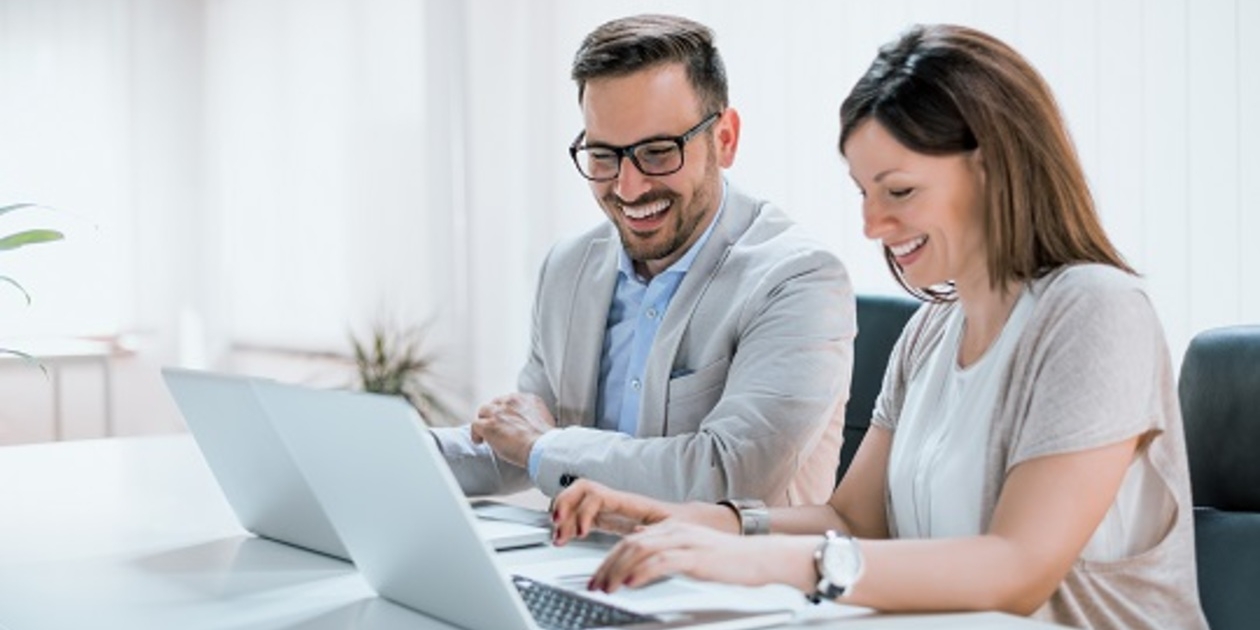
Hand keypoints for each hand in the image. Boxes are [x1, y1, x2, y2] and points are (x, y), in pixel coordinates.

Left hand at [469, 393, 555, 467]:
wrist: (542, 447)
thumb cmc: (546, 440)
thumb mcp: (546, 420)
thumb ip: (535, 417)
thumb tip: (530, 426)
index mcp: (528, 399)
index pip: (511, 400)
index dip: (507, 411)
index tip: (508, 420)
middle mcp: (512, 401)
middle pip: (496, 403)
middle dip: (495, 414)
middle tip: (496, 426)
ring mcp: (498, 412)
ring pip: (483, 410)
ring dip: (484, 421)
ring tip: (485, 433)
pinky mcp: (489, 425)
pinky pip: (475, 425)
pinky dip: (476, 434)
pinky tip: (479, 442)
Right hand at [551, 479, 674, 544]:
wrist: (691, 523)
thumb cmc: (682, 523)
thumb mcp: (671, 529)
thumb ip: (653, 532)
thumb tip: (637, 533)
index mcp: (629, 501)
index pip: (596, 495)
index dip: (583, 510)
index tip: (580, 532)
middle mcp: (616, 501)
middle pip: (580, 489)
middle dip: (564, 504)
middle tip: (558, 527)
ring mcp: (610, 509)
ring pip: (577, 500)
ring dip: (563, 515)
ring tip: (558, 537)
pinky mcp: (608, 519)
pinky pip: (581, 515)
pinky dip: (568, 524)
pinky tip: (566, 537)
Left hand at [588, 521, 816, 593]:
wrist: (759, 557)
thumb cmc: (728, 559)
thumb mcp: (691, 549)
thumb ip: (666, 547)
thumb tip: (641, 545)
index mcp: (671, 529)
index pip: (630, 541)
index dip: (609, 560)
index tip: (597, 578)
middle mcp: (674, 531)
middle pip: (629, 545)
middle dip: (607, 566)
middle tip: (594, 586)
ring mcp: (685, 542)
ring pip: (640, 551)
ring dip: (619, 571)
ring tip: (608, 588)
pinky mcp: (695, 556)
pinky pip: (662, 562)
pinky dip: (642, 572)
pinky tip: (632, 583)